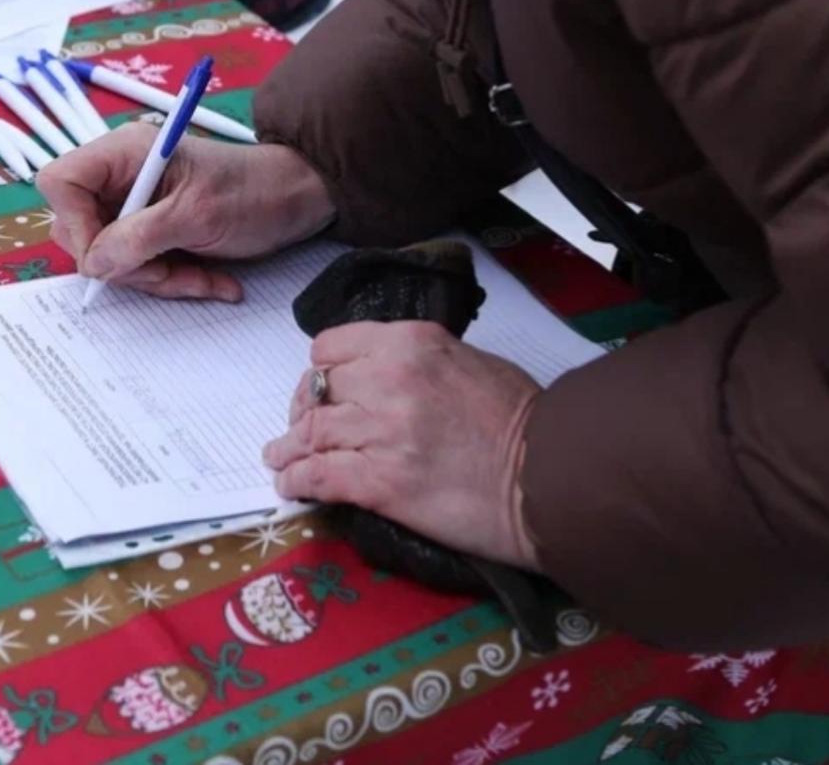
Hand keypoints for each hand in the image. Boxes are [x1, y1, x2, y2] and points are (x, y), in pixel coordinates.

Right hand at [38, 124, 333, 299]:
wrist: (302, 201)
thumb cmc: (255, 192)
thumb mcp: (198, 215)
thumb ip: (140, 237)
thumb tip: (94, 264)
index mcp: (125, 154)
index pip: (61, 182)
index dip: (73, 222)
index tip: (108, 253)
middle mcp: (123, 178)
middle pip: (81, 229)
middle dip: (125, 262)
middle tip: (166, 269)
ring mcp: (137, 207)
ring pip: (113, 258)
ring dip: (158, 278)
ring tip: (203, 277)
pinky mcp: (155, 234)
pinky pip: (142, 268)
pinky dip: (174, 281)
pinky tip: (213, 280)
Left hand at [262, 322, 541, 568]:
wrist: (548, 478)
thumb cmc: (522, 422)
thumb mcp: (468, 362)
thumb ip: (418, 362)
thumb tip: (382, 376)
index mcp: (410, 343)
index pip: (332, 347)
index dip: (321, 371)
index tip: (321, 390)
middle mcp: (388, 379)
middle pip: (317, 391)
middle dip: (303, 412)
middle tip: (298, 429)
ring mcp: (381, 431)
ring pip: (310, 434)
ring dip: (289, 450)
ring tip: (279, 460)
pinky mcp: (380, 481)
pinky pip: (318, 476)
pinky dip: (297, 481)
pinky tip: (290, 486)